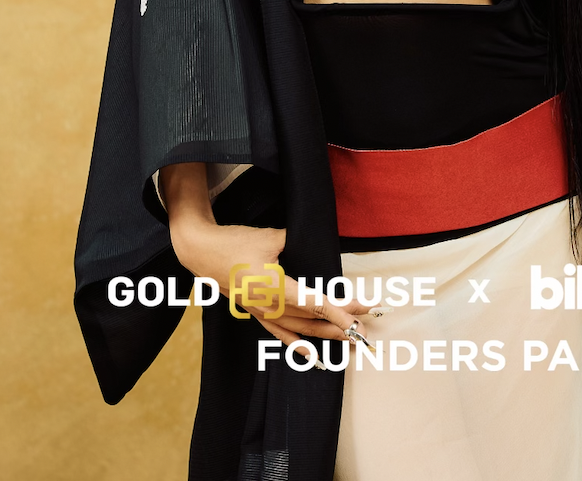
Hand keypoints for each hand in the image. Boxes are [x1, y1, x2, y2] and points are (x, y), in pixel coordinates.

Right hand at [172, 220, 371, 363]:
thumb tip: (320, 245)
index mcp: (275, 286)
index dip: (341, 309)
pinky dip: (298, 347)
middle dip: (342, 323)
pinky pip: (280, 335)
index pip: (315, 302)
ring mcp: (261, 313)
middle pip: (313, 318)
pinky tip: (313, 358)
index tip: (362, 311)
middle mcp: (269, 305)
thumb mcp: (271, 236)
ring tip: (350, 341)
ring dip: (326, 336)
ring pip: (300, 329)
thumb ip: (298, 242)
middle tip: (367, 327)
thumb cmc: (236, 242)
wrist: (201, 252)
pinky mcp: (256, 314)